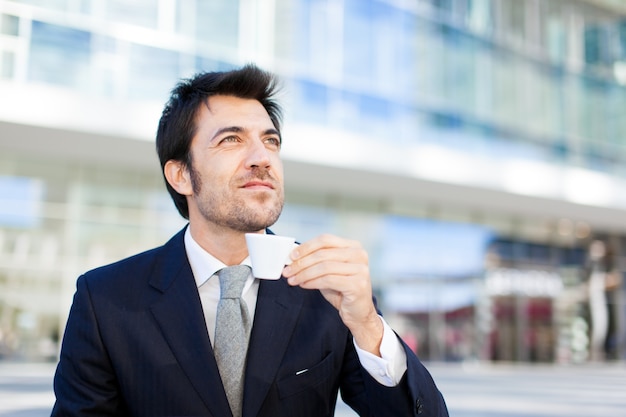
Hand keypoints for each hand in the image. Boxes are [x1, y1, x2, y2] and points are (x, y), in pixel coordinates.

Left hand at [282, 234, 382, 354]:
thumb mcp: (328, 271)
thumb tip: (292, 256)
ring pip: (324, 267)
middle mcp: (359, 254)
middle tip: (287, 271)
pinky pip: (328, 280)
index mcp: (353, 246)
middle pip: (323, 253)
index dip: (306, 247)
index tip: (291, 256)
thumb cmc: (342, 290)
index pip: (325, 240)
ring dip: (304, 273)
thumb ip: (316, 260)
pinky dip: (312, 282)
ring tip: (292, 280)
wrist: (358, 312)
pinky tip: (304, 285)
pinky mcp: (358, 284)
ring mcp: (361, 269)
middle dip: (301, 263)